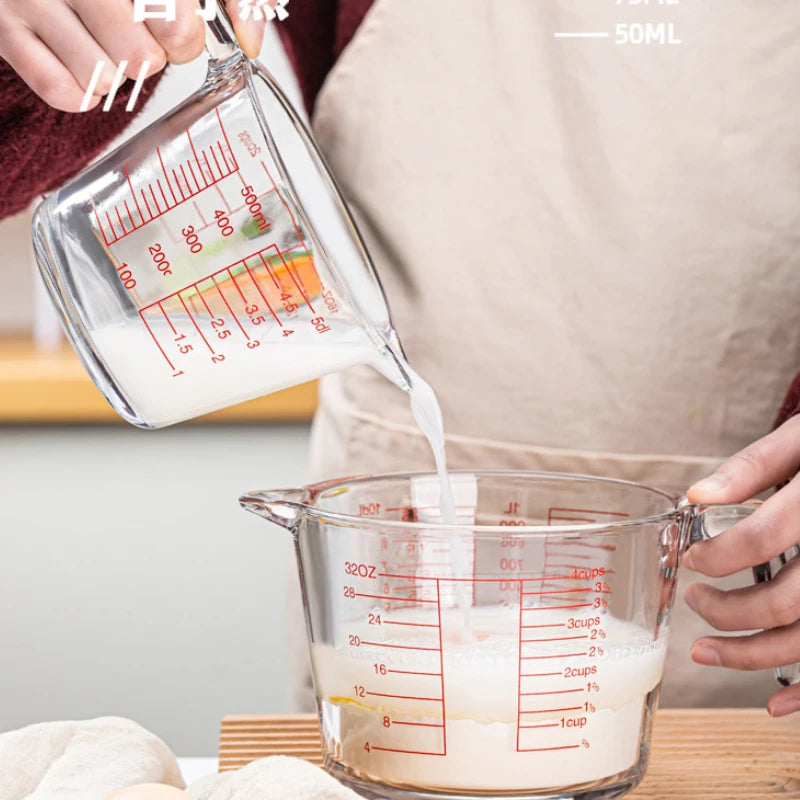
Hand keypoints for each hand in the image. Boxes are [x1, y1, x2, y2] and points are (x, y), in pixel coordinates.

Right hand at [0, 0, 264, 111]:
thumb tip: (251, 40)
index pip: (174, 15)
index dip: (187, 32)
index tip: (185, 30)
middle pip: (142, 55)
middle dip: (154, 55)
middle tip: (144, 37)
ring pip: (105, 77)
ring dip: (119, 73)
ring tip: (108, 43)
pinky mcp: (2, 29)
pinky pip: (64, 92)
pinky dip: (84, 91)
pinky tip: (83, 60)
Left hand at [684, 415, 799, 716]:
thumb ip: (753, 466)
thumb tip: (696, 496)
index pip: (763, 538)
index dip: (717, 554)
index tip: (691, 558)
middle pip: (785, 601)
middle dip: (727, 610)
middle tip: (695, 600)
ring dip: (752, 655)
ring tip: (705, 651)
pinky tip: (775, 704)